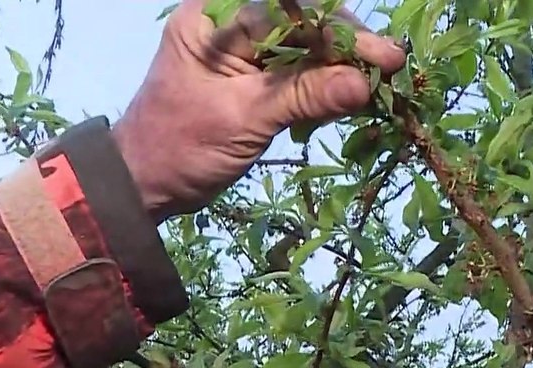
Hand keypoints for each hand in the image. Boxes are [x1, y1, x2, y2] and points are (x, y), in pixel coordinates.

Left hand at [112, 0, 405, 221]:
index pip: (289, 10)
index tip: (380, 55)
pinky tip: (351, 97)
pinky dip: (325, 84)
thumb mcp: (243, 119)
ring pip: (305, 46)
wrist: (143, 185)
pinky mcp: (251, 76)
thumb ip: (303, 96)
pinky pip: (298, 70)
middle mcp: (229, 22)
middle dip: (346, 46)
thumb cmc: (179, 147)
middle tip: (388, 69)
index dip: (339, 30)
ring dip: (341, 66)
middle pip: (302, 22)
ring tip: (378, 85)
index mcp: (214, 17)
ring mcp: (241, 49)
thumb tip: (362, 85)